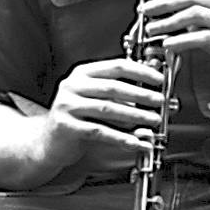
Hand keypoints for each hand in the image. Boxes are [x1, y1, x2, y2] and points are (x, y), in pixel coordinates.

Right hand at [50, 50, 171, 160]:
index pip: (116, 67)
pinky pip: (100, 131)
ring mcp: (67, 106)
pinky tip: (136, 142)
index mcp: (82, 73)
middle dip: (141, 95)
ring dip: (135, 115)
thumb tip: (152, 81)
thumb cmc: (78, 118)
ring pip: (108, 109)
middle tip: (159, 101)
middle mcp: (72, 86)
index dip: (140, 72)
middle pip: (113, 87)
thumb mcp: (97, 98)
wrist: (49, 141)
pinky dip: (122, 138)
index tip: (158, 79)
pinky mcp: (66, 126)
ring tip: (153, 120)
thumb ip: (121, 89)